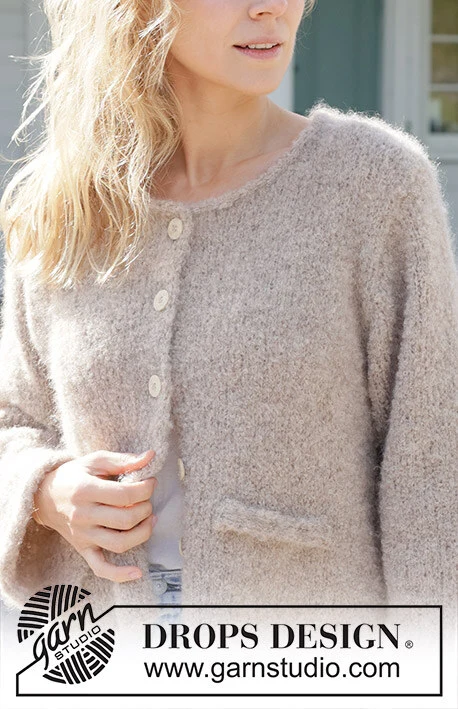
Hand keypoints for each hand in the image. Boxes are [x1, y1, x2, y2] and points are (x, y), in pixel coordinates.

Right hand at [32, 449, 156, 582]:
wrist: (43, 496)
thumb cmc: (72, 476)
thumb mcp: (95, 461)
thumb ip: (123, 460)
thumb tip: (150, 456)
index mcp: (86, 491)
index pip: (125, 495)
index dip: (145, 489)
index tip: (150, 482)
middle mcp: (83, 515)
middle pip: (125, 520)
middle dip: (146, 508)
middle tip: (148, 499)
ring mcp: (83, 535)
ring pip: (119, 544)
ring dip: (142, 533)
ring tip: (149, 519)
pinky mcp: (83, 549)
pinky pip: (100, 568)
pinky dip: (119, 574)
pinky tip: (137, 573)